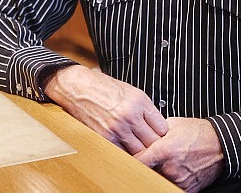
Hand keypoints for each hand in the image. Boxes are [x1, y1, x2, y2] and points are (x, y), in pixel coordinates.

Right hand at [43, 65, 168, 153]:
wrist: (78, 88)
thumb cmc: (103, 88)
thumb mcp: (130, 92)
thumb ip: (145, 110)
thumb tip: (158, 128)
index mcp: (139, 101)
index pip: (162, 128)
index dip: (161, 133)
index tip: (157, 134)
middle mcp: (130, 115)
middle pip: (153, 142)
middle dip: (153, 145)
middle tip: (150, 145)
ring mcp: (117, 128)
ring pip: (140, 152)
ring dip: (140, 152)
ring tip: (137, 147)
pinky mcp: (105, 137)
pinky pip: (123, 153)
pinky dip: (125, 153)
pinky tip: (124, 147)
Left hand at [135, 117, 224, 191]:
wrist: (221, 145)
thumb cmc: (198, 133)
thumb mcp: (172, 125)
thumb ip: (154, 132)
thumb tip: (141, 134)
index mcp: (164, 151)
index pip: (138, 161)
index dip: (131, 159)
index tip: (129, 157)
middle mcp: (170, 168)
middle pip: (146, 172)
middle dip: (145, 166)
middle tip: (148, 160)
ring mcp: (179, 181)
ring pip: (157, 180)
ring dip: (156, 173)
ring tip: (163, 164)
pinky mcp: (188, 189)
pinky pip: (169, 187)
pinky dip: (168, 180)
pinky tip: (171, 172)